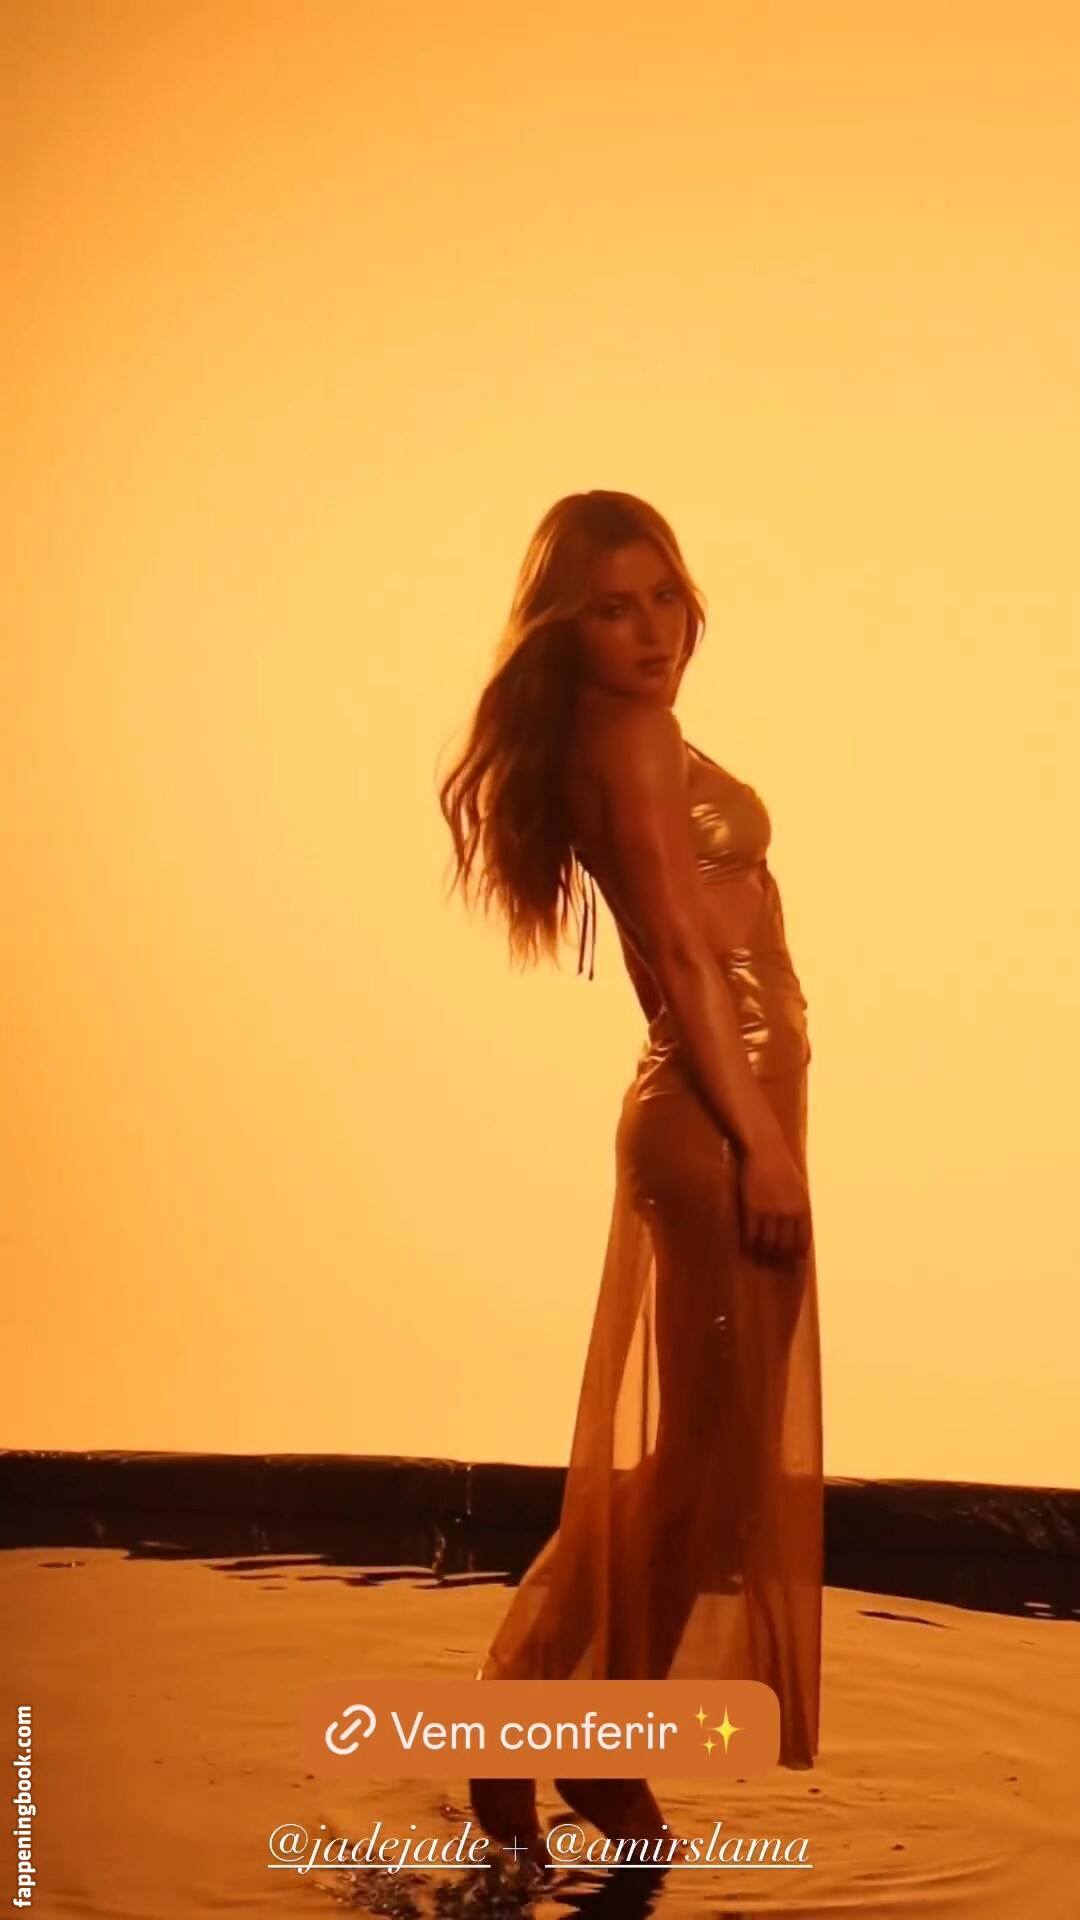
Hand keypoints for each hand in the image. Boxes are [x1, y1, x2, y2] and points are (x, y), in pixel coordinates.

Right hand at [736, 1134, 812, 1267]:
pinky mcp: (751, 1208)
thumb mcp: (799, 1188)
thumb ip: (799, 1209)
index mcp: (803, 1209)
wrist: (765, 1150)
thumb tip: (797, 1229)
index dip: (797, 1254)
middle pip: (784, 1245)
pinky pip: (750, 1233)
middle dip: (780, 1259)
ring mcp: (768, 1212)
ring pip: (767, 1243)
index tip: (794, 1262)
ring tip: (760, 1260)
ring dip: (764, 1254)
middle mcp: (787, 1214)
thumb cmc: (783, 1167)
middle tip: (775, 1266)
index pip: (802, 1240)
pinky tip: (747, 1247)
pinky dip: (749, 1244)